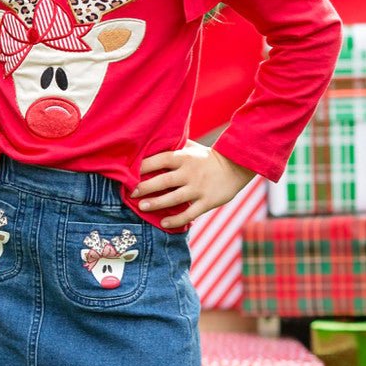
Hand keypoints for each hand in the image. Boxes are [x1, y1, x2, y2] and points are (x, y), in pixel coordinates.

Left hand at [131, 142, 255, 228]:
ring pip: (173, 198)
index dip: (142, 166)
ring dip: (156, 204)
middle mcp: (190, 173)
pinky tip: (164, 223)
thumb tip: (151, 142)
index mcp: (184, 157)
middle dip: (144, 187)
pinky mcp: (207, 202)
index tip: (128, 172)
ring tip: (142, 207)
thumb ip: (174, 146)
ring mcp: (198, 188)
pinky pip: (189, 214)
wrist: (236, 167)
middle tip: (130, 193)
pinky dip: (176, 220)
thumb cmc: (208, 157)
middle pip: (163, 180)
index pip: (159, 160)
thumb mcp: (192, 147)